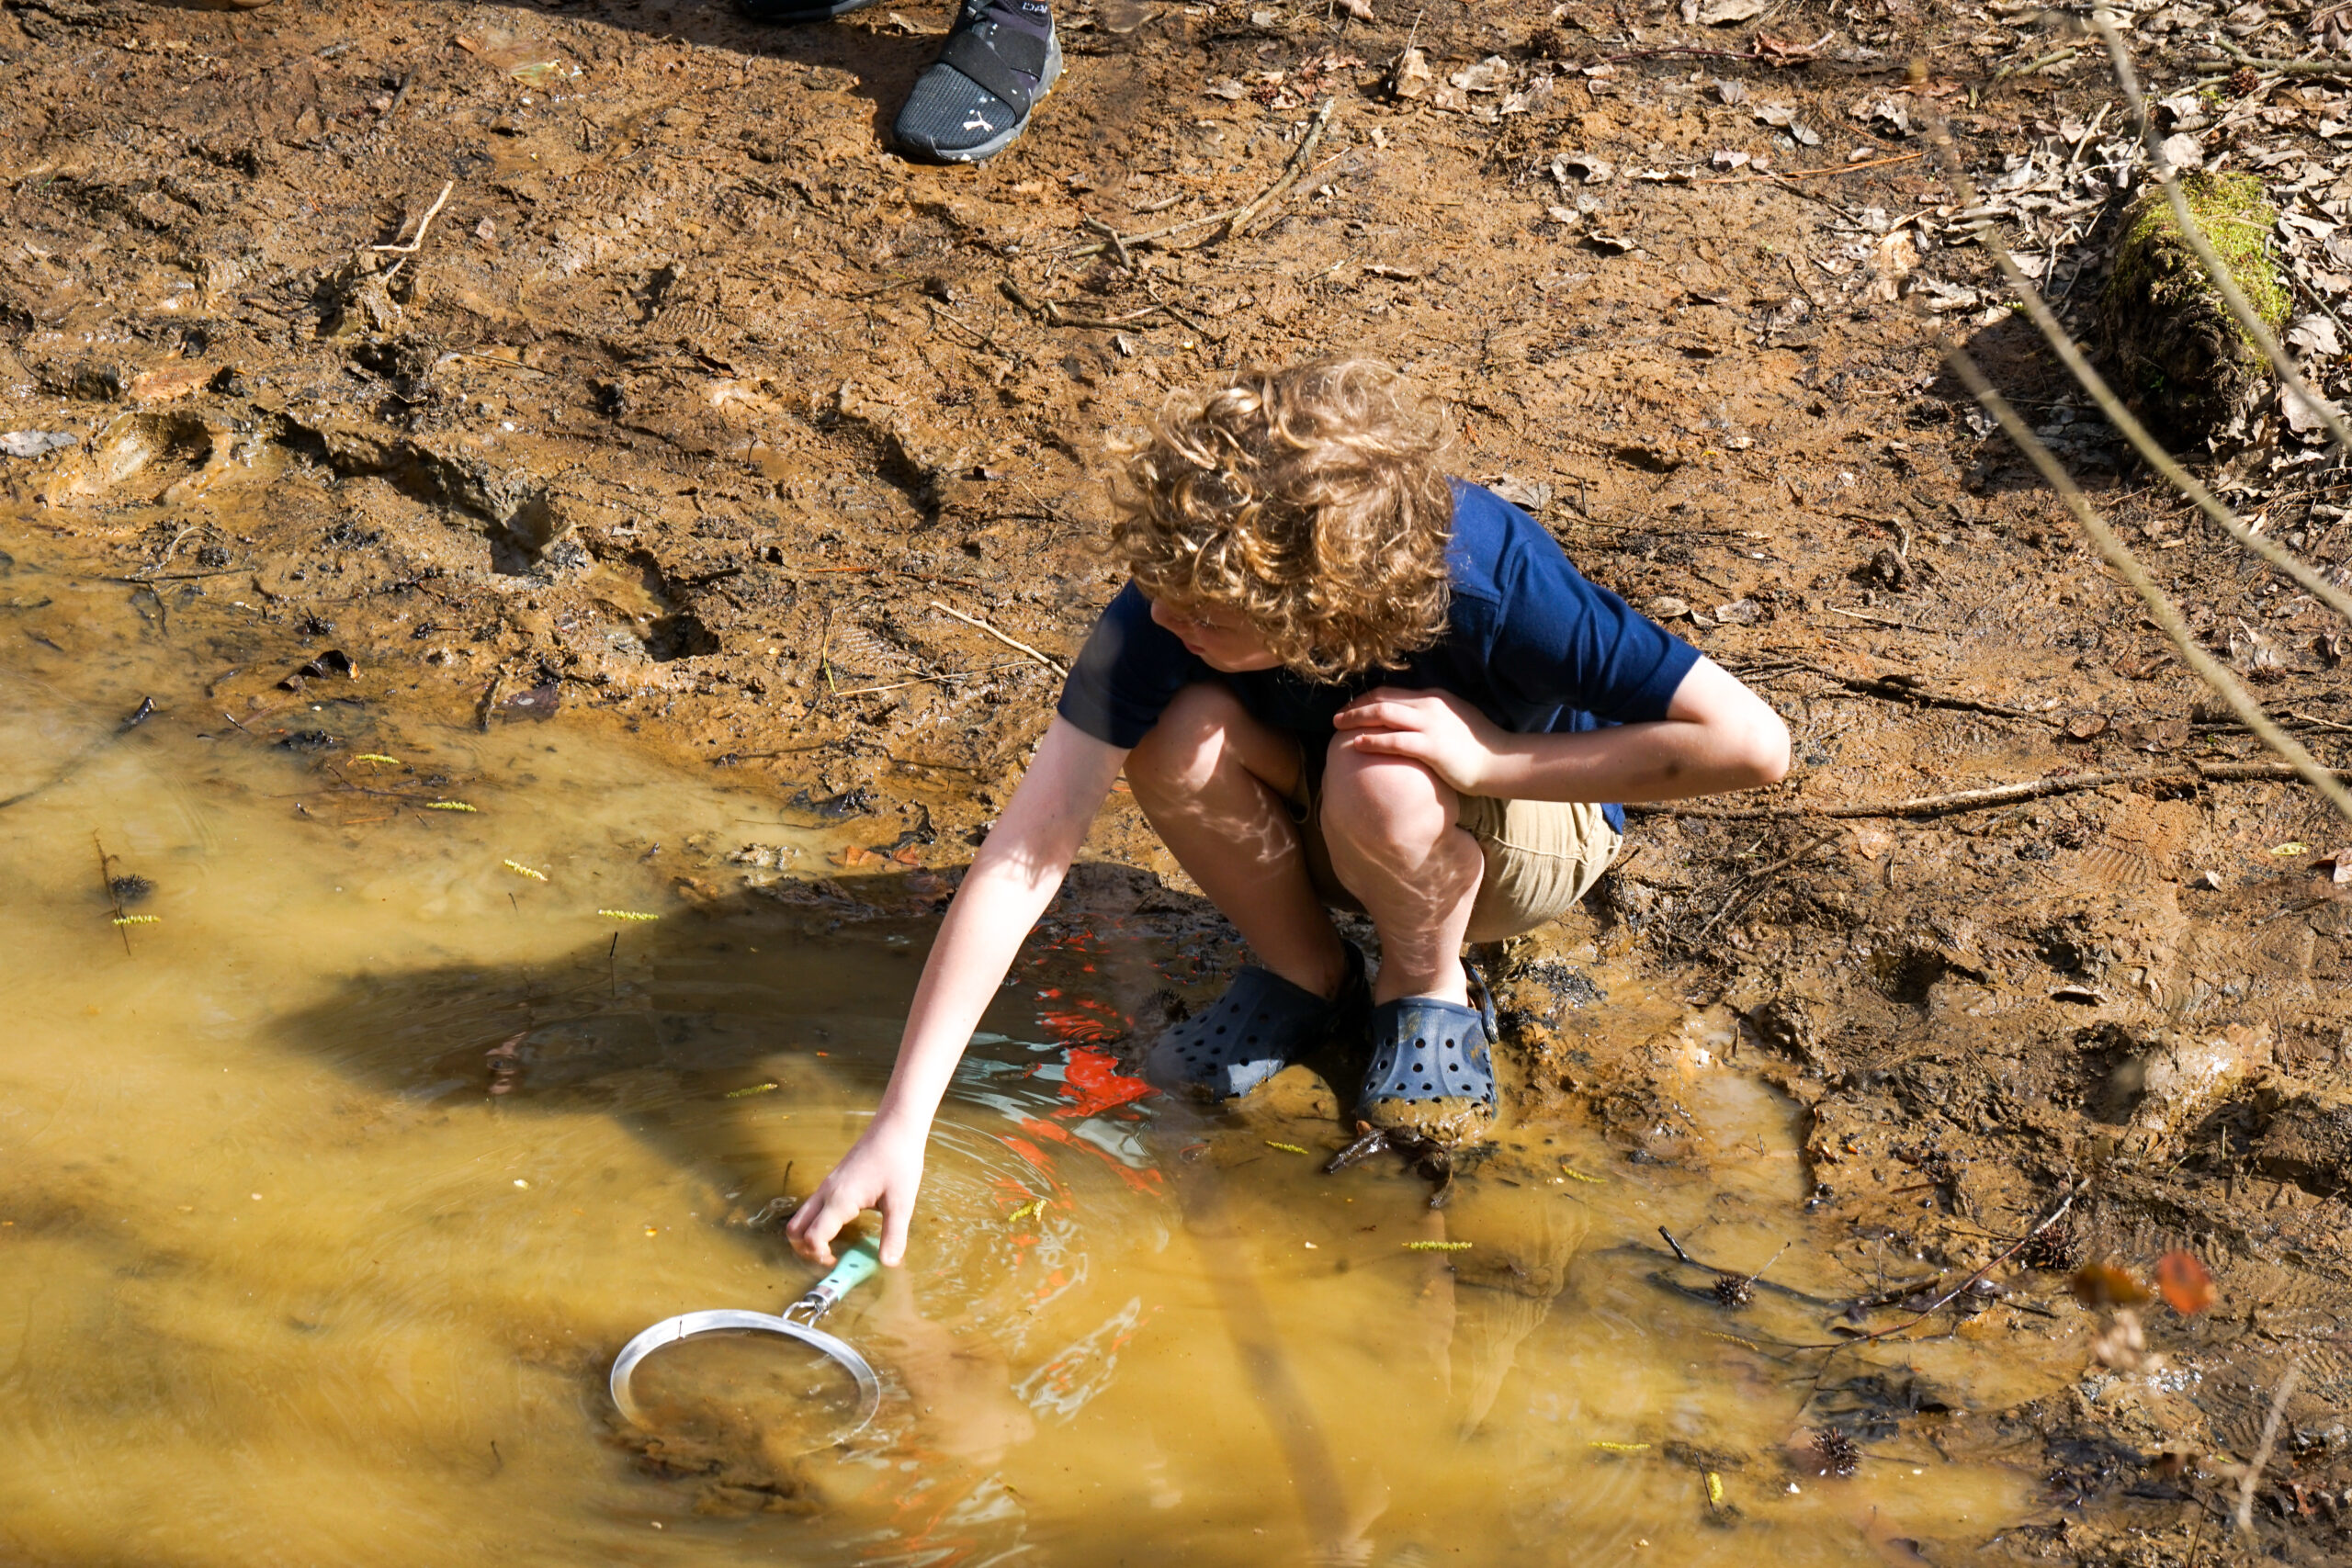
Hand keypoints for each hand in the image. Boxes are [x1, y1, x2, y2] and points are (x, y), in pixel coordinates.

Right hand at [785, 1117, 925, 1266]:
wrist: (895, 1128)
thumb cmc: (899, 1161)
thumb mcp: (902, 1202)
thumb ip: (893, 1235)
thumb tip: (889, 1263)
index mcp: (839, 1200)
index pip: (813, 1237)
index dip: (820, 1256)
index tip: (839, 1262)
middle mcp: (826, 1193)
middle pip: (795, 1230)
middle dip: (805, 1250)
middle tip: (831, 1258)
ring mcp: (827, 1186)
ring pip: (801, 1217)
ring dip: (809, 1237)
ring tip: (834, 1246)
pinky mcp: (833, 1182)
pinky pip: (813, 1207)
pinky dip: (817, 1223)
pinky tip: (842, 1226)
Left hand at [1331, 687, 1504, 796]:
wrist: (1500, 761)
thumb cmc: (1478, 745)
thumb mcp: (1453, 719)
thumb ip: (1431, 715)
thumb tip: (1409, 719)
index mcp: (1433, 698)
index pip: (1391, 692)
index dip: (1366, 698)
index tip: (1351, 707)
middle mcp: (1430, 706)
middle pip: (1383, 699)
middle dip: (1356, 706)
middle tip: (1336, 717)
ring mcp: (1431, 725)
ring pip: (1385, 714)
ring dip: (1357, 718)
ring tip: (1338, 726)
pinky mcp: (1432, 747)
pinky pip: (1396, 740)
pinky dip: (1373, 739)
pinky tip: (1357, 743)